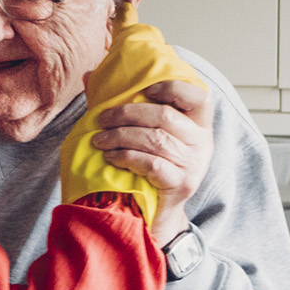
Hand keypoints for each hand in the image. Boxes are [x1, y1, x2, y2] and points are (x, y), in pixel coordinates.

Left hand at [91, 78, 213, 245]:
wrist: (157, 214)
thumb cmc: (149, 167)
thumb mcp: (144, 136)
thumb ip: (122, 105)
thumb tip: (88, 75)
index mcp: (198, 124)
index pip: (197, 96)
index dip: (172, 87)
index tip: (144, 89)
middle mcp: (201, 142)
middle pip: (165, 116)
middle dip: (128, 114)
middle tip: (102, 119)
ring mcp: (194, 164)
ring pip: (156, 139)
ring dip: (121, 136)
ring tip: (99, 140)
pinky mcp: (182, 184)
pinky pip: (152, 164)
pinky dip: (127, 157)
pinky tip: (110, 156)